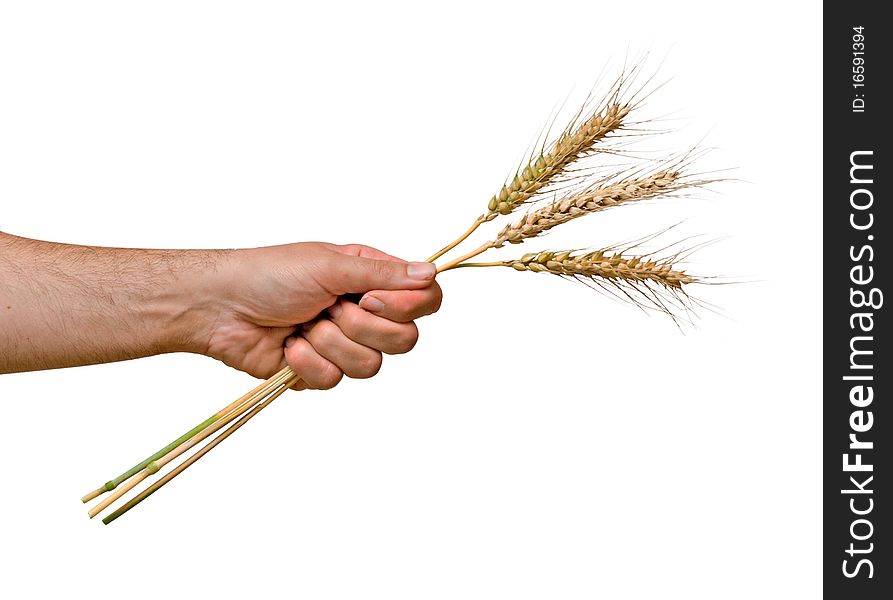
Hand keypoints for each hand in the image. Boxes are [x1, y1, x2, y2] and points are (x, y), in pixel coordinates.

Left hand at [196, 242, 441, 387]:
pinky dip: (308, 362)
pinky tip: (289, 346)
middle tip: (331, 308)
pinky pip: (336, 380)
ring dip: (331, 343)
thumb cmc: (269, 274)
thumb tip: (431, 272)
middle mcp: (364, 312)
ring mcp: (343, 344)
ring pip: (371, 365)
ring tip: (304, 325)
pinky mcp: (320, 370)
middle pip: (404, 339)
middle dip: (363, 327)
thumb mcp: (330, 266)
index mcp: (371, 280)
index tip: (371, 298)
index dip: (408, 307)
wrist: (220, 307)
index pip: (423, 300)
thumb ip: (384, 274)